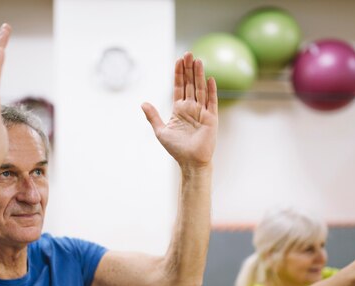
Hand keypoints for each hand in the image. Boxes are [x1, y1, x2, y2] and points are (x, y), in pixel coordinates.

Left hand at [141, 52, 217, 170]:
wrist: (190, 162)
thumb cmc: (176, 149)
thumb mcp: (161, 131)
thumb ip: (153, 116)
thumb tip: (142, 103)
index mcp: (179, 109)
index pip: (179, 87)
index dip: (179, 74)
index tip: (179, 60)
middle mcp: (191, 108)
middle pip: (190, 84)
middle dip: (189, 69)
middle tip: (188, 53)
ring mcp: (202, 112)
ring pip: (200, 89)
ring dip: (199, 75)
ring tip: (198, 60)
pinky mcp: (211, 118)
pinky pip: (211, 101)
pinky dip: (211, 90)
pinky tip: (210, 79)